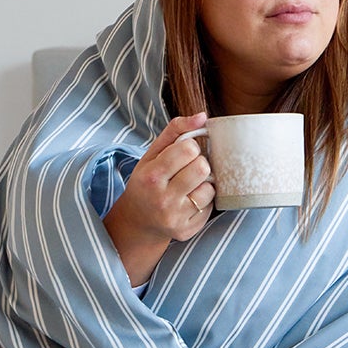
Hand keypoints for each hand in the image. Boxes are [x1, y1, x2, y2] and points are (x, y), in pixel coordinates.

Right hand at [103, 114, 213, 286]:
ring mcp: (176, 218)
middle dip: (199, 164)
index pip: (189, 149)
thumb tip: (203, 116)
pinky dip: (203, 201)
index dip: (190, 148)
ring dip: (203, 184)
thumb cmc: (147, 181)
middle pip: (203, 168)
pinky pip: (210, 207)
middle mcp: (163, 200)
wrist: (137, 222)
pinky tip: (188, 201)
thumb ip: (175, 130)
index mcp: (151, 177)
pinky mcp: (187, 230)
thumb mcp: (152, 154)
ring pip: (209, 188)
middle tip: (187, 169)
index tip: (182, 154)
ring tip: (188, 186)